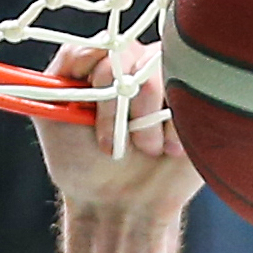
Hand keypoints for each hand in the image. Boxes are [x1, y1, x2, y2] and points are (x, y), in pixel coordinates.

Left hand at [33, 41, 202, 221]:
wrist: (120, 207)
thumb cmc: (83, 165)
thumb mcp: (53, 113)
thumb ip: (64, 68)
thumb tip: (94, 46)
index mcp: (107, 63)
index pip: (109, 46)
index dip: (101, 81)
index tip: (88, 116)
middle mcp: (141, 67)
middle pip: (138, 56)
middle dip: (120, 107)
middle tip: (113, 147)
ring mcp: (174, 84)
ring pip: (167, 72)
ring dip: (149, 119)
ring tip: (147, 150)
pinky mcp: (200, 104)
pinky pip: (197, 94)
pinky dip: (177, 127)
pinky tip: (171, 149)